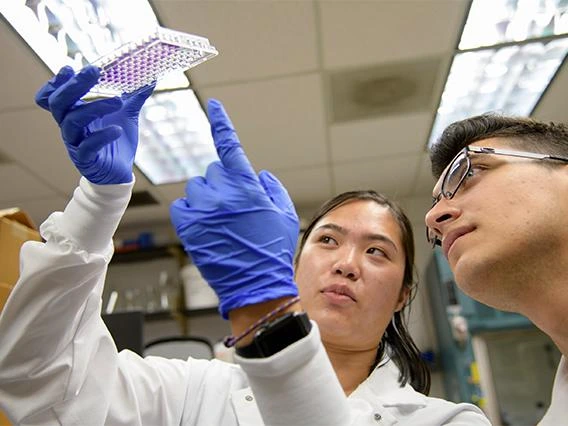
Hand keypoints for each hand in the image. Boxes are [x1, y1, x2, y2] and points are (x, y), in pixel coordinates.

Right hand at [35, 65, 153, 183]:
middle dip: (75, 85)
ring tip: (118, 101)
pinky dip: (102, 136)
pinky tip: (117, 129)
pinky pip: (88, 146)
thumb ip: (133, 97)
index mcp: (74, 113)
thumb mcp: (125, 115)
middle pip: (59, 103)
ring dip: (95, 107)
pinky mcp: (86, 159)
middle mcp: (70, 127)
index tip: (70, 67)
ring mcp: (76, 143)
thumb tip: (150, 78)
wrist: (120, 173)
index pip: (54, 96)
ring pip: (73, 122)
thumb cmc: (117, 142)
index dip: (57, 82)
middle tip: (94, 71)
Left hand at [170, 99, 298, 318]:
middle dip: (225, 184)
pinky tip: (206, 226)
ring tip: (222, 222)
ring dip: (208, 198)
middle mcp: (222, 193)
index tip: (214, 105)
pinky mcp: (187, 226)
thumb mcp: (285, 213)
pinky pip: (182, 206)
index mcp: (246, 186)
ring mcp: (202, 210)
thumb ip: (272, 187)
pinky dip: (192, 212)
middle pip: (214, 171)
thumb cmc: (274, 249)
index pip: (230, 145)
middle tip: (236, 209)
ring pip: (198, 188)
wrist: (256, 285)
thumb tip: (257, 173)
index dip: (222, 122)